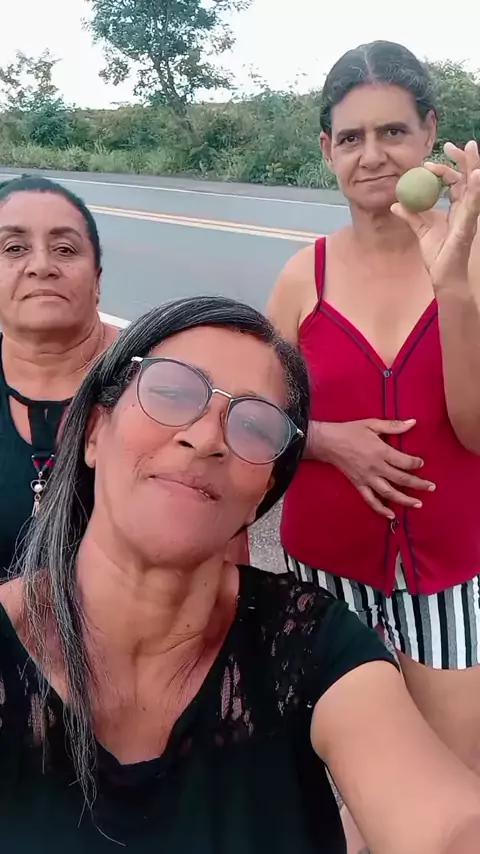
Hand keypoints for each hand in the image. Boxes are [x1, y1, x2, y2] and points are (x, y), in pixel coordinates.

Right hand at [320, 419, 435, 518]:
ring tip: (418, 504)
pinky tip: (391, 515)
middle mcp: (376, 467)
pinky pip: (370, 500)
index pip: (404, 462)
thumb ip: (394, 426)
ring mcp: (367, 478)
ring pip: (389, 493)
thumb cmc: (350, 431)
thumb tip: (413, 422)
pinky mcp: (359, 485)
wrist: (328, 442)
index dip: (416, 463)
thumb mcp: (372, 424)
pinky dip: (381, 509)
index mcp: (380, 451)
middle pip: (401, 479)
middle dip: (418, 484)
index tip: (421, 463)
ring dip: (405, 499)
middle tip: (431, 487)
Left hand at [391, 140, 479, 288]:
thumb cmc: (439, 255)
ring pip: (474, 186)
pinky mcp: (469, 225)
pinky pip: (473, 204)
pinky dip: (476, 188)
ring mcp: (469, 216)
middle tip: (453, 145)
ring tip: (470, 148)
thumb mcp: (421, 230)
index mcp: (458, 208)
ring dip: (474, 166)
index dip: (446, 169)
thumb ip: (411, 216)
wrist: (443, 276)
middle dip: (464, 159)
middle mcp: (466, 209)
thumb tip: (396, 204)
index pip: (456, 182)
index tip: (429, 163)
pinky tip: (476, 175)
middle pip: (469, 178)